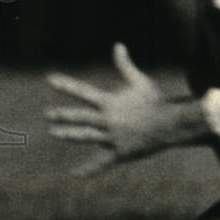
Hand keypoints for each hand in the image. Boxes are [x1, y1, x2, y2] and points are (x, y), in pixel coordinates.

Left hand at [44, 43, 204, 175]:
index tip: (50, 79)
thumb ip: (125, 65)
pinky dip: (88, 169)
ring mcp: (113, 138)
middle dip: (62, 115)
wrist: (172, 125)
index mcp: (109, 103)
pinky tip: (74, 174)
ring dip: (69, 134)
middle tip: (47, 114)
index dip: (66, 84)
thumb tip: (118, 45)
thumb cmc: (156, 101)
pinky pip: (101, 162)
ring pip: (86, 136)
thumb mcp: (140, 81)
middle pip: (80, 117)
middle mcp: (108, 120)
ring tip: (54, 132)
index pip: (82, 92)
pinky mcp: (120, 153)